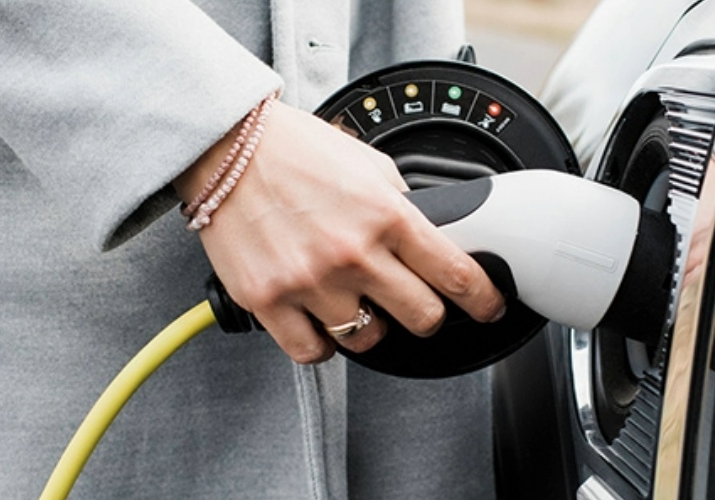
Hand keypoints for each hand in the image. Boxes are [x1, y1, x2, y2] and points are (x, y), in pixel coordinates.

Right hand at [176, 103, 505, 363]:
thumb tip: (423, 234)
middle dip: (425, 313)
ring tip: (351, 300)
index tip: (487, 307)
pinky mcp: (270, 300)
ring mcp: (311, 281)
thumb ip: (397, 203)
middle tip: (412, 302)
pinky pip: (312, 351)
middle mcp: (354, 253)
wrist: (227, 147)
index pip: (456, 274)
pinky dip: (321, 343)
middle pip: (423, 317)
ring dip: (368, 325)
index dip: (482, 299)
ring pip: (368, 338)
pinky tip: (318, 320)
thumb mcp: (367, 163)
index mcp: (387, 215)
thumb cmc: (291, 149)